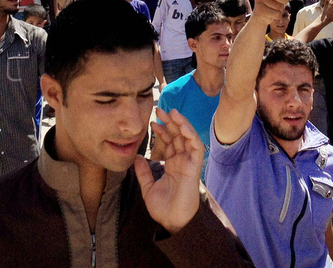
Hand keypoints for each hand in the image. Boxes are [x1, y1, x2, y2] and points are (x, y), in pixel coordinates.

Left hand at [137, 108, 202, 234]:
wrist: (172, 222)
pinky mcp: (194, 167)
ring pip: (188, 138)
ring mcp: (189, 163)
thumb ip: (143, 172)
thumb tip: (136, 157)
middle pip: (178, 136)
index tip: (152, 122)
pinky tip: (182, 126)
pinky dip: (190, 135)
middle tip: (159, 110)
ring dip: (181, 123)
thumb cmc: (163, 208)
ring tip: (171, 112)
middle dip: (170, 122)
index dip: (162, 131)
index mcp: (173, 165)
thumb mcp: (148, 187)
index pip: (169, 142)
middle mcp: (182, 161)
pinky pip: (196, 147)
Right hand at [251, 0, 286, 23]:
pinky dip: (277, 15)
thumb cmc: (272, 1)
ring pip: (278, 6)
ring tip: (274, 9)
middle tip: (281, 2)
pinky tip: (272, 14)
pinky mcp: (259, 9)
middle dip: (284, 0)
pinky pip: (276, 13)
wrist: (260, 15)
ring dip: (280, 9)